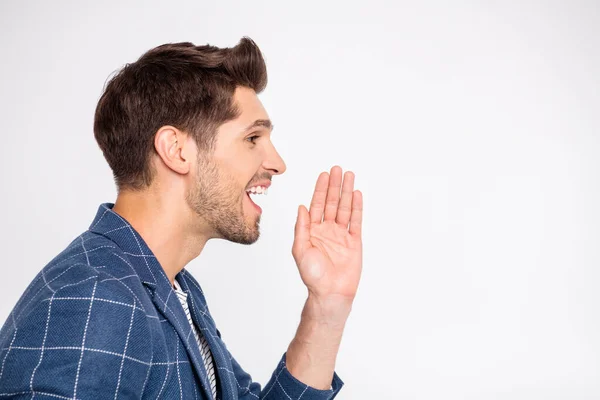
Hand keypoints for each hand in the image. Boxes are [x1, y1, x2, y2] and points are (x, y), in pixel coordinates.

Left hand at [292, 166, 362, 303]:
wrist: (330, 293)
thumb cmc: (312, 275)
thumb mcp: (300, 250)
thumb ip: (302, 227)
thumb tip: (301, 207)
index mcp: (312, 231)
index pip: (317, 205)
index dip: (320, 190)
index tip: (324, 175)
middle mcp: (327, 230)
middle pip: (332, 203)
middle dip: (334, 186)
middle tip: (338, 169)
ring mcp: (341, 235)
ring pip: (345, 209)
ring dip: (347, 192)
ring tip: (350, 176)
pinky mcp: (354, 242)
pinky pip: (356, 222)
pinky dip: (357, 208)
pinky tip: (357, 195)